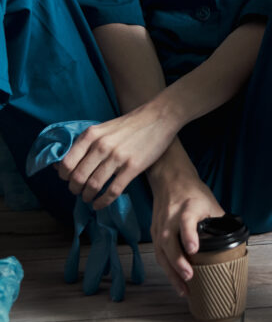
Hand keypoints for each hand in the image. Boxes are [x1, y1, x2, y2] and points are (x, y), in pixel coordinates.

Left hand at [55, 107, 177, 208]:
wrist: (159, 117)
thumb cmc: (129, 124)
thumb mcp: (102, 128)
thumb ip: (85, 144)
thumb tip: (62, 163)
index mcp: (91, 135)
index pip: (67, 163)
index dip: (64, 176)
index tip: (68, 180)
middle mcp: (101, 146)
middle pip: (78, 177)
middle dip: (75, 189)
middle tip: (78, 192)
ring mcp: (117, 157)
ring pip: (93, 186)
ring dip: (87, 196)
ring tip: (88, 198)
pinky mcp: (132, 167)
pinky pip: (112, 191)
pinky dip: (103, 202)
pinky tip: (100, 204)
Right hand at [148, 166, 224, 296]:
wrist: (170, 178)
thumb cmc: (193, 192)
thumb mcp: (210, 203)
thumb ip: (218, 222)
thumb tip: (234, 243)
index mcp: (187, 208)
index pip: (186, 222)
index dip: (189, 236)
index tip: (194, 250)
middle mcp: (170, 217)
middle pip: (169, 242)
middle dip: (178, 262)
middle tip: (189, 278)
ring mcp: (160, 226)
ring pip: (161, 252)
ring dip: (171, 272)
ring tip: (183, 290)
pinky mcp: (154, 232)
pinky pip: (159, 254)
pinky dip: (167, 269)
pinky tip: (175, 281)